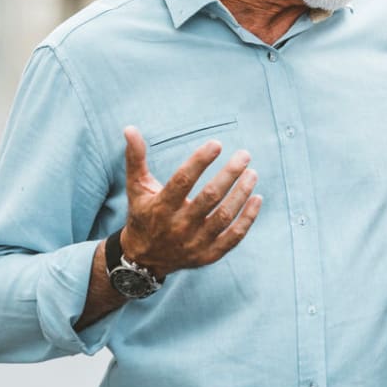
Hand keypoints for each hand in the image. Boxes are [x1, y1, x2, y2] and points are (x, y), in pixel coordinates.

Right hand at [118, 126, 261, 274]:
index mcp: (161, 207)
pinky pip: (233, 237)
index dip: (200, 161)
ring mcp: (195, 243)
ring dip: (241, 194)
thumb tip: (130, 128)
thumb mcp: (136, 188)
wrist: (144, 258)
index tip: (217, 144)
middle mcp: (178, 226)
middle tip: (244, 155)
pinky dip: (248, 219)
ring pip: (224, 216)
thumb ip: (135, 159)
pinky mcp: (208, 255)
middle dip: (229, 175)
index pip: (183, 180)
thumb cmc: (143, 214)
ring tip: (252, 173)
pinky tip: (257, 199)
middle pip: (209, 198)